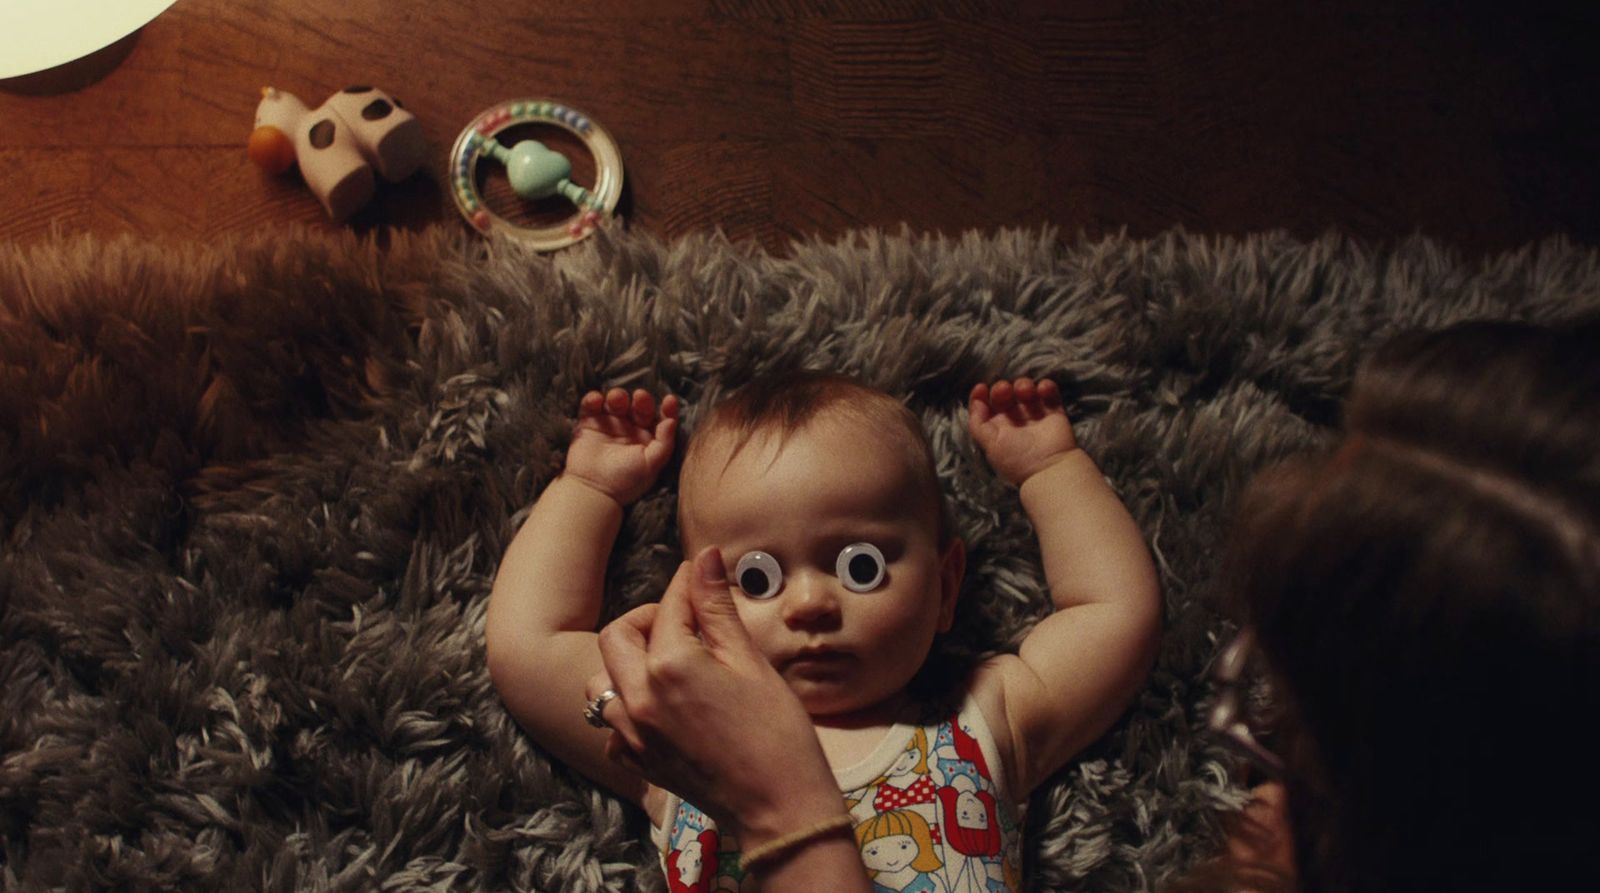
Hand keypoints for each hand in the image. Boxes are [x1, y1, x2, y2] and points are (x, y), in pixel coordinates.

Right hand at [564, 388, 678, 504]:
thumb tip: (672, 421)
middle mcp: (630, 430)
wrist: (593, 490)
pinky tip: (597, 401)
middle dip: (641, 399)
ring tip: (616, 400)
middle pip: (639, 406)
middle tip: (639, 398)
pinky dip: (593, 399)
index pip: (660, 419)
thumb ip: (664, 442)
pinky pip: (591, 405)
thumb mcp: (651, 464)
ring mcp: (609, 425)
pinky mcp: (589, 424)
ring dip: (617, 396)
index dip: (666, 409)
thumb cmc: (625, 481)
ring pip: (616, 402)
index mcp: (648, 439)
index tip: (669, 400)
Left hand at [593, 548, 845, 840]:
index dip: (688, 584)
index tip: (701, 574)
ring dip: (626, 664)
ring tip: (666, 664)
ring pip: (601, 681)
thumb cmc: (777, 733)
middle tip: (683, 622)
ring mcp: (632, 734)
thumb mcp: (750, 661)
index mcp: (669, 666)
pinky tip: (660, 708)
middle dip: (646, 619)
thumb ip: (717, 608)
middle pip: (617, 635)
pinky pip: (609, 726)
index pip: (669, 606)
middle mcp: (638, 698)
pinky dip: (625, 711)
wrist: (779, 807)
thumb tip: (704, 558)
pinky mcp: (636, 762)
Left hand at [968, 378, 1077, 485]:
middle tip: (1005, 391)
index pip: (985, 405)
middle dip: (1002, 388)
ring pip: (1025, 389)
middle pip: (1004, 393)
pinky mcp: (1053, 411)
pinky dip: (1046, 386)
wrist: (1049, 469)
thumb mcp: (990, 445)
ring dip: (1023, 384)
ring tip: (1026, 392)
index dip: (981, 395)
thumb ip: (978, 424)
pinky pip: (1049, 392)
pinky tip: (1043, 390)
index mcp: (997, 427)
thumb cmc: (1016, 459)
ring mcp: (1034, 414)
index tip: (981, 388)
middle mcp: (1014, 419)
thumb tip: (976, 402)